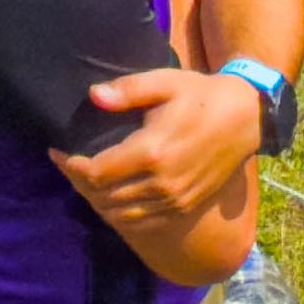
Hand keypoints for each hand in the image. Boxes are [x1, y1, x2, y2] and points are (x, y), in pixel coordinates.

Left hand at [64, 60, 267, 266]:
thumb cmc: (201, 95)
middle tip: (66, 165)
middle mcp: (161, 183)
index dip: (71, 166)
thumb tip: (94, 96)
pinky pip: (141, 221)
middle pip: (104, 196)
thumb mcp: (165, 82)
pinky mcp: (183, 207)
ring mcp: (174, 200)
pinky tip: (109, 198)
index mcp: (152, 152)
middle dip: (79, 183)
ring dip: (96, 201)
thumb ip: (128, 90)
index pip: (97, 172)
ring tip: (83, 181)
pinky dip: (119, 214)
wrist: (246, 118)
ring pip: (120, 214)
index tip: (57, 152)